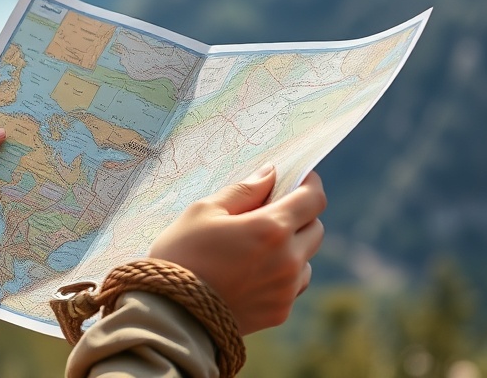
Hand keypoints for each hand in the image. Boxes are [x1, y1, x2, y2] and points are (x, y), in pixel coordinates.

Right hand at [148, 166, 325, 334]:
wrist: (170, 313)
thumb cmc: (182, 253)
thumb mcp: (204, 211)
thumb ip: (243, 190)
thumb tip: (271, 174)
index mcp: (271, 229)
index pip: (313, 199)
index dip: (309, 184)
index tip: (298, 178)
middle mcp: (288, 259)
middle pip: (316, 228)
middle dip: (300, 214)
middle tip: (271, 210)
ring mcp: (286, 289)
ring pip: (306, 258)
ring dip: (293, 246)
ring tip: (258, 246)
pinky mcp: (280, 312)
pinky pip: (294, 284)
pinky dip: (283, 273)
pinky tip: (253, 271)